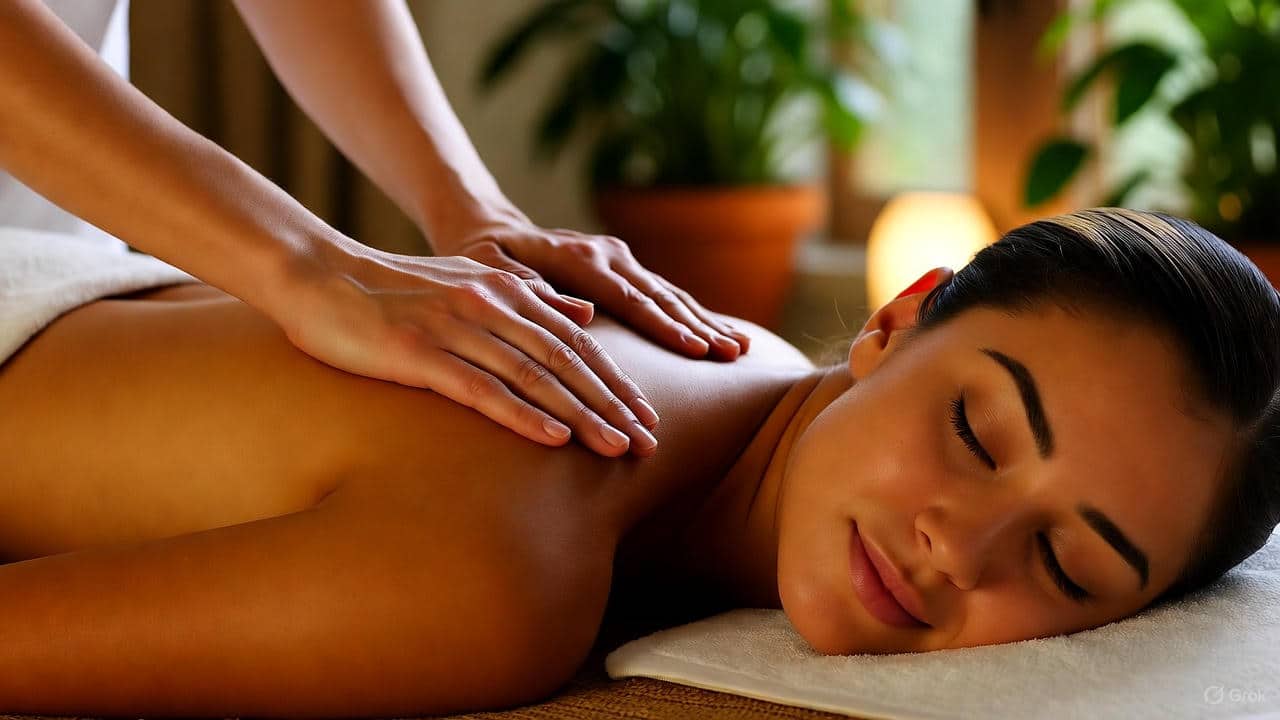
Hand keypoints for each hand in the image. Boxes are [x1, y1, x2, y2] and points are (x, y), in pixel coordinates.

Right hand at [268, 237, 659, 457]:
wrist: (318, 276)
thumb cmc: (394, 291)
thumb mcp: (470, 287)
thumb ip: (530, 301)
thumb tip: (584, 318)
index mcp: (506, 290)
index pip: (576, 340)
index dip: (615, 378)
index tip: (647, 414)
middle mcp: (490, 305)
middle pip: (567, 360)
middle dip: (613, 403)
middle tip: (649, 441)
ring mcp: (456, 328)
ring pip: (536, 377)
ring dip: (582, 415)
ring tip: (617, 448)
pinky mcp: (418, 353)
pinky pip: (482, 389)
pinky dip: (524, 415)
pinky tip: (555, 439)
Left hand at [443, 219, 751, 360]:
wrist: (489, 230)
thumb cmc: (481, 257)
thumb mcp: (487, 269)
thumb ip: (527, 289)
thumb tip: (583, 313)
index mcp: (579, 258)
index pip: (630, 299)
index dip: (664, 327)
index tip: (696, 351)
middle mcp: (607, 255)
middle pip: (661, 297)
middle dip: (698, 328)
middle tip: (732, 355)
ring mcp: (619, 260)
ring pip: (670, 294)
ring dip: (705, 322)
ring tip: (739, 349)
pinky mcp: (624, 269)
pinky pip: (664, 294)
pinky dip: (694, 315)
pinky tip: (722, 335)